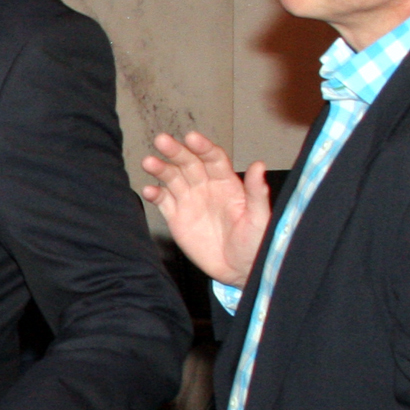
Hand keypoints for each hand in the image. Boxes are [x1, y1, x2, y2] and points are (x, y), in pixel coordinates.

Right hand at [140, 131, 271, 288]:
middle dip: (175, 151)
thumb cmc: (256, 243)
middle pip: (188, 163)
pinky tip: (148, 190)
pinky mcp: (177, 218)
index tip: (191, 138)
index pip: (213, 159)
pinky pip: (163, 202)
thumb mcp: (260, 218)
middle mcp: (207, 187)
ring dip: (161, 169)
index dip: (202, 147)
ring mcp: (190, 202)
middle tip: (162, 140)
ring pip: (172, 178)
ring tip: (149, 162)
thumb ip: (256, 192)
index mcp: (228, 184)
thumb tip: (259, 164)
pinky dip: (155, 194)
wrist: (239, 271)